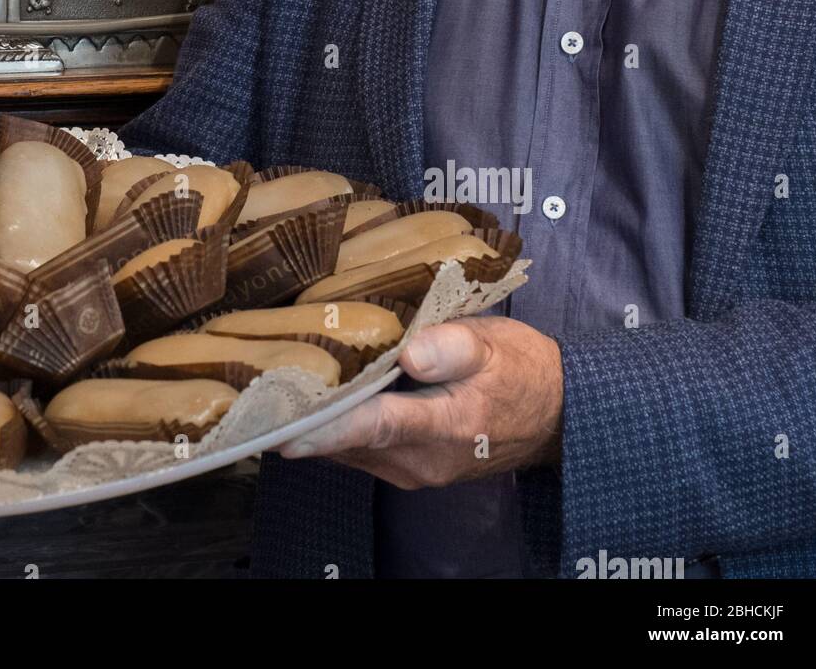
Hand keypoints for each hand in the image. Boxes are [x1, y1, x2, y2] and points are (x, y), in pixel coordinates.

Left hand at [278, 317, 562, 488]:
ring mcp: (412, 469)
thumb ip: (452, 348)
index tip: (281, 426)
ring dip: (317, 424)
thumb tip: (410, 352)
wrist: (557, 414)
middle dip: (305, 418)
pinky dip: (337, 428)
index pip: (372, 427)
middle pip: (348, 440)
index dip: (324, 426)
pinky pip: (361, 449)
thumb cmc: (522, 371)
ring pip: (350, 448)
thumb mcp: (494, 346)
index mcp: (443, 428)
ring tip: (276, 387)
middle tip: (258, 389)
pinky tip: (315, 400)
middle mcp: (420, 461)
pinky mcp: (409, 466)